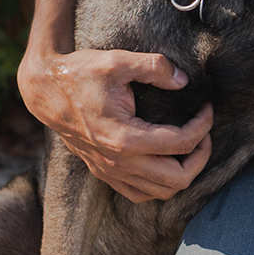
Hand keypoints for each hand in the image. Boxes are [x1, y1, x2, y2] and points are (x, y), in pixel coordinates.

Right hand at [18, 34, 213, 203]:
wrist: (46, 90)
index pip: (181, 143)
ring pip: (160, 193)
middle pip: (177, 179)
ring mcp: (109, 171)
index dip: (203, 126)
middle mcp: (118, 162)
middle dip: (200, 156)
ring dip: (183, 172)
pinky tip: (166, 159)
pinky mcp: (103, 172)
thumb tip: (183, 81)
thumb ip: (155, 67)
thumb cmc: (81, 73)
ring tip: (191, 146)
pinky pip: (140, 193)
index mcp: (124, 137)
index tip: (207, 108)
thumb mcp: (118, 61)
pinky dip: (160, 183)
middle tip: (205, 131)